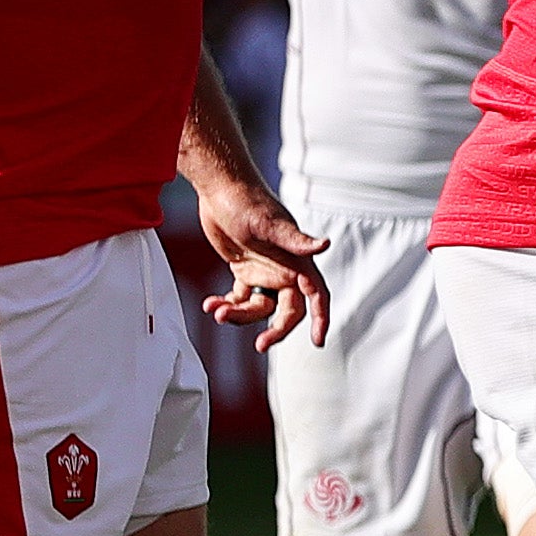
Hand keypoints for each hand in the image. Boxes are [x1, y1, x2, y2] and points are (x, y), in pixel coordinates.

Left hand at [189, 161, 328, 342]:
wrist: (219, 189)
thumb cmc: (248, 202)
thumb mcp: (269, 224)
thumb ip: (297, 240)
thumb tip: (325, 245)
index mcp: (297, 262)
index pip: (316, 296)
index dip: (320, 318)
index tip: (317, 341)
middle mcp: (284, 270)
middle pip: (286, 311)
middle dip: (274, 330)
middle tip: (259, 346)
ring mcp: (264, 272)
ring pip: (258, 308)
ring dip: (239, 315)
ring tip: (216, 310)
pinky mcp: (244, 270)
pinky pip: (240, 298)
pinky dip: (226, 305)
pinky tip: (210, 304)